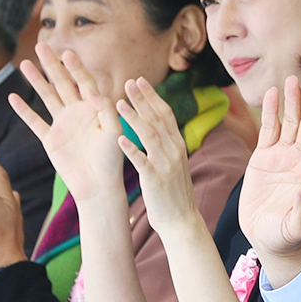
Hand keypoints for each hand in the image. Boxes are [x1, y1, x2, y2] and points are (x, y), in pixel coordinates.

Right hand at [14, 47, 130, 204]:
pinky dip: (24, 111)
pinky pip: (35, 122)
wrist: (98, 185)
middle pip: (62, 83)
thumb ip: (106, 109)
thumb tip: (94, 91)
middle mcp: (77, 111)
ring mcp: (62, 124)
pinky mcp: (50, 139)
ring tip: (25, 63)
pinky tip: (13, 97)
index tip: (67, 52)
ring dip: (36, 80)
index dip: (76, 68)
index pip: (84, 81)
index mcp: (95, 107)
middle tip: (41, 45)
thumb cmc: (112, 159)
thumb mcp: (113, 130)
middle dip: (52, 64)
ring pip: (47, 97)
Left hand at [117, 75, 204, 235]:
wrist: (181, 220)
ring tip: (118, 102)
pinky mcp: (155, 179)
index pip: (165, 114)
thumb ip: (167, 144)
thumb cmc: (174, 193)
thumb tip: (156, 126)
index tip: (140, 80)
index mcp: (178, 145)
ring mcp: (165, 164)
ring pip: (149, 135)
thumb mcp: (174, 163)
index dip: (152, 96)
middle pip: (157, 118)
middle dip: (142, 98)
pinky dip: (131, 149)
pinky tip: (119, 138)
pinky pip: (141, 161)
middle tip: (129, 81)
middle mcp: (174, 150)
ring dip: (133, 117)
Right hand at [234, 76, 300, 281]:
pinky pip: (270, 129)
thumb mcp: (296, 229)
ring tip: (292, 80)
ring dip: (293, 102)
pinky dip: (272, 112)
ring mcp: (286, 156)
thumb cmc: (287, 236)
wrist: (268, 238)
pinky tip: (273, 93)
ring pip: (291, 124)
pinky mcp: (266, 155)